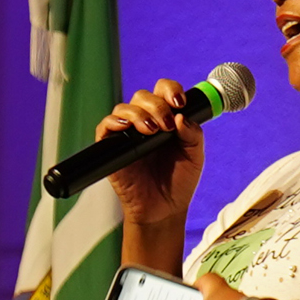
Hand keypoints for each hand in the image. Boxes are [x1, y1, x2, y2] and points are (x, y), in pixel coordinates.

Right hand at [99, 79, 206, 226]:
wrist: (165, 209)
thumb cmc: (179, 182)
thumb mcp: (194, 156)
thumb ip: (193, 134)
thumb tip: (181, 116)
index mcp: (167, 119)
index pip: (163, 91)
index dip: (170, 90)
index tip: (180, 102)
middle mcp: (145, 122)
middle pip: (143, 96)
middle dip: (156, 106)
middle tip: (166, 126)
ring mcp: (127, 134)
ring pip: (124, 108)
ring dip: (138, 114)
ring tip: (152, 131)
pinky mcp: (112, 148)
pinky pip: (105, 127)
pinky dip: (113, 122)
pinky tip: (126, 127)